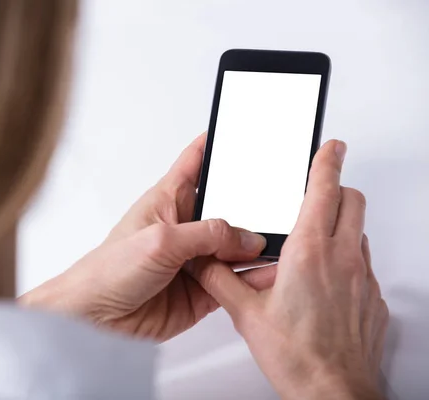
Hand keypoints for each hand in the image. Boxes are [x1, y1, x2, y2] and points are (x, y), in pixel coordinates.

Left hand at [20, 133, 275, 340]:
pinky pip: (236, 280)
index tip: (242, 130)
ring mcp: (196, 259)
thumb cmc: (108, 271)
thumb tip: (248, 238)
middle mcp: (185, 227)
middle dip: (253, 204)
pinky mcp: (203, 290)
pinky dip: (255, 276)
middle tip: (282, 199)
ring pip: (237, 246)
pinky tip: (272, 271)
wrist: (96, 320)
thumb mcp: (160, 240)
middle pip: (228, 207)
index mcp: (168, 200)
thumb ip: (208, 235)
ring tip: (287, 236)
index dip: (217, 144)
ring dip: (257, 245)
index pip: (196, 162)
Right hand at [193, 140, 388, 398]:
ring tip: (312, 245)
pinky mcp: (372, 298)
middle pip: (352, 201)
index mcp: (309, 252)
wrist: (332, 390)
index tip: (330, 146)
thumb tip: (200, 260)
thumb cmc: (296, 355)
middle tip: (318, 193)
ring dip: (340, 226)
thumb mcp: (245, 312)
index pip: (325, 189)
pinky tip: (324, 282)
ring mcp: (362, 278)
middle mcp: (342, 258)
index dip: (327, 161)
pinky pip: (363, 263)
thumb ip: (219, 278)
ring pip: (358, 232)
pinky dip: (346, 258)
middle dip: (336, 189)